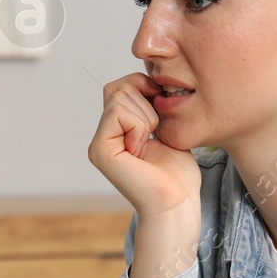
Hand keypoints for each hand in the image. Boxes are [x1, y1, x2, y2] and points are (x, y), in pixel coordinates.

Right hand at [88, 72, 201, 217]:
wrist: (178, 202)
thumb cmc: (177, 172)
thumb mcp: (166, 127)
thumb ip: (150, 103)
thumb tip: (147, 75)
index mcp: (116, 129)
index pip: (123, 85)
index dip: (147, 91)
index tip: (161, 117)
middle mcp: (103, 135)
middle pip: (120, 87)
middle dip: (148, 105)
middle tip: (155, 135)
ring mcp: (99, 143)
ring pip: (121, 97)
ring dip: (147, 118)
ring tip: (149, 145)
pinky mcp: (100, 150)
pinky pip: (119, 112)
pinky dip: (140, 126)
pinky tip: (143, 149)